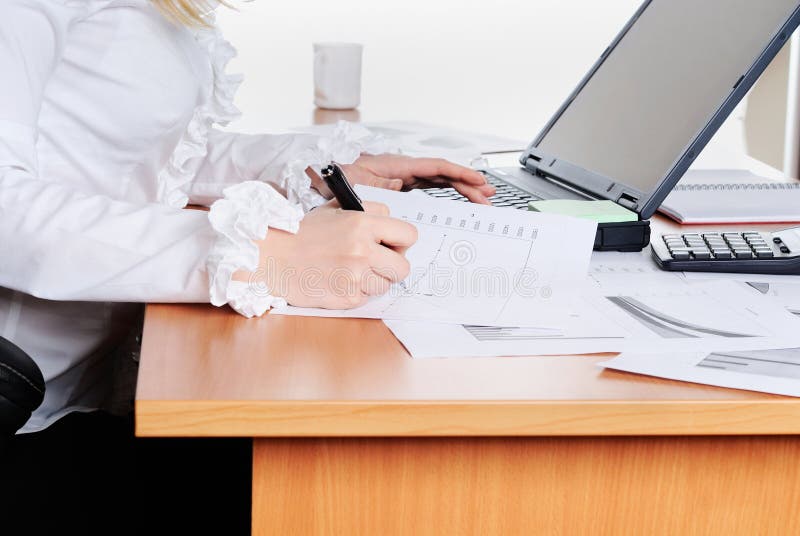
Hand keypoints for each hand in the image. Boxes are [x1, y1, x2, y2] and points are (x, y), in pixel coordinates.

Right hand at [237, 201, 417, 308]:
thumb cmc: (302, 233)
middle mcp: (363, 250)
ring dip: (374, 280)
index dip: (402, 241)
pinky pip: (367, 298)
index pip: (409, 235)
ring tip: (351, 270)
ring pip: (386, 285)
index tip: (392, 244)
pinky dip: (357, 292)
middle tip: (375, 262)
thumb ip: (368, 211)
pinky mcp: (347, 298)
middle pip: (403, 267)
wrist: (273, 258)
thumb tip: (391, 220)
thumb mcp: (335, 209)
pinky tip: (339, 281)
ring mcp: (356, 277)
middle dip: (392, 265)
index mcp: (362, 223)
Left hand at [309, 154, 495, 203]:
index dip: (459, 174)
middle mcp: (402, 170)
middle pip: (442, 175)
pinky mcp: (398, 188)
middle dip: (467, 184)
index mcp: (396, 166)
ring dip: (460, 190)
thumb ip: (375, 193)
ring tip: (481, 199)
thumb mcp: (353, 188)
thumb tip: (393, 199)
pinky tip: (457, 204)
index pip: (435, 168)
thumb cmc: (333, 181)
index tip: (477, 182)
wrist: (318, 181)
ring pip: (438, 182)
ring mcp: (401, 179)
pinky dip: (444, 196)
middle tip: (487, 195)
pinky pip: (428, 190)